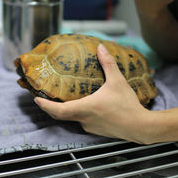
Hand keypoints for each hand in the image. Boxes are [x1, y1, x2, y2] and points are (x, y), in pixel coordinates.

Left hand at [34, 44, 154, 143]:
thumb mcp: (117, 81)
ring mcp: (89, 127)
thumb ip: (107, 63)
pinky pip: (82, 121)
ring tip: (62, 100)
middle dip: (50, 107)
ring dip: (65, 110)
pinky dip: (78, 114)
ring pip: (72, 118)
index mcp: (85, 108)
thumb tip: (101, 47)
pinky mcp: (97, 131)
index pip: (58, 110)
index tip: (36, 99)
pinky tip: (84, 106)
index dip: (45, 105)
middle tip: (42, 99)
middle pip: (60, 115)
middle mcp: (83, 119)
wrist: (141, 127)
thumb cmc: (127, 105)